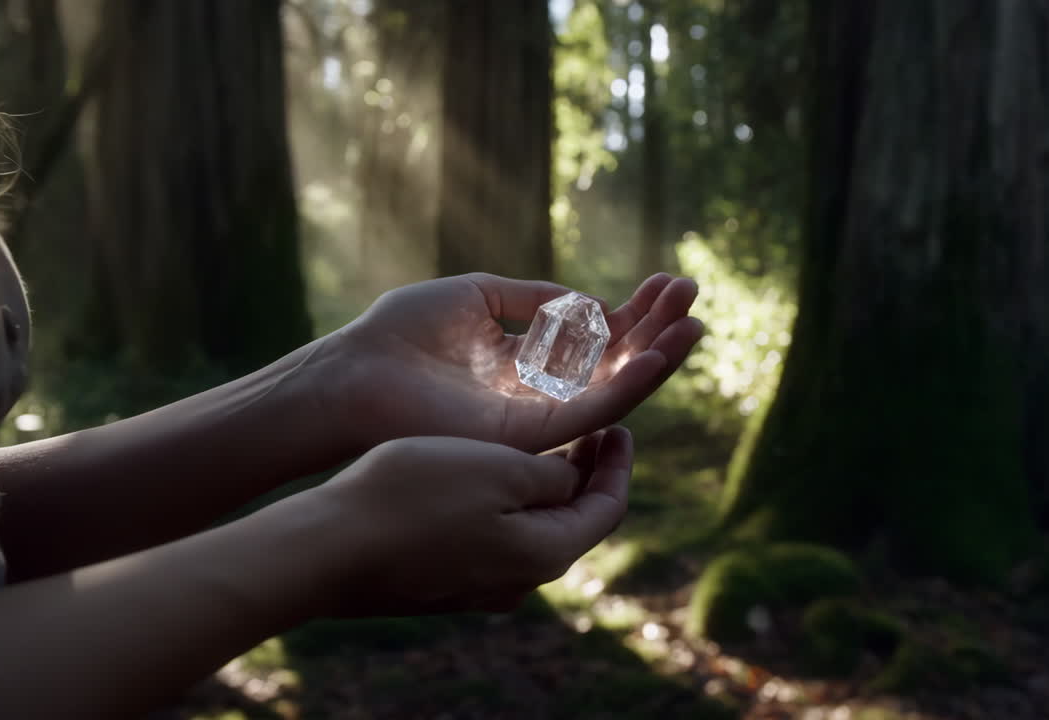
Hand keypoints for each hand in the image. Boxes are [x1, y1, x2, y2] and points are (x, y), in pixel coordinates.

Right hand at [316, 427, 632, 615]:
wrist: (327, 547)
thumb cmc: (414, 496)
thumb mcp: (499, 468)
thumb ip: (552, 476)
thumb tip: (575, 482)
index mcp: (546, 554)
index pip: (607, 508)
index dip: (618, 463)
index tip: (618, 423)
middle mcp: (520, 581)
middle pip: (573, 522)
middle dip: (586, 473)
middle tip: (589, 425)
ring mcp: (480, 587)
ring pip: (532, 530)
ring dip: (547, 486)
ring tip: (545, 443)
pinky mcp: (444, 583)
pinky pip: (495, 538)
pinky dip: (510, 502)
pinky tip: (489, 473)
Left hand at [332, 272, 701, 453]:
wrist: (354, 376)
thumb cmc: (399, 335)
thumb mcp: (474, 296)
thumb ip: (531, 298)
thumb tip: (587, 302)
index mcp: (525, 362)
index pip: (594, 338)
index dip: (633, 311)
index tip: (666, 282)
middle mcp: (538, 393)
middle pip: (613, 363)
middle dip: (655, 329)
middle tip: (692, 293)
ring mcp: (537, 417)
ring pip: (613, 391)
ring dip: (657, 359)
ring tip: (694, 324)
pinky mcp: (529, 435)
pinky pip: (591, 412)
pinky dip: (629, 384)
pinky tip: (658, 356)